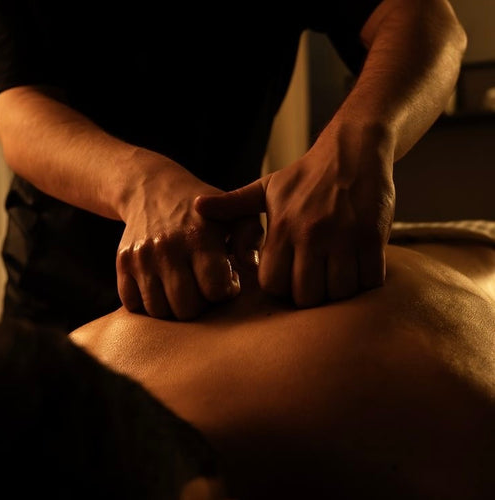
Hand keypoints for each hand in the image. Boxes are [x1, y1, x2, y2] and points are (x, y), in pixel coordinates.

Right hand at [116, 154, 262, 319]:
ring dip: (175, 305)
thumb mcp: (235, 213)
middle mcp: (167, 248)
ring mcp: (141, 257)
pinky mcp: (122, 263)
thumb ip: (250, 238)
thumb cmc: (204, 209)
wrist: (152, 188)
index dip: (225, 291)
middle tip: (204, 285)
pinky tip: (163, 285)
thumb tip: (252, 267)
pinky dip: (149, 302)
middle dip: (201, 303)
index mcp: (198, 237)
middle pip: (186, 308)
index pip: (214, 290)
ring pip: (159, 311)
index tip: (226, 279)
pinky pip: (133, 304)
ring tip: (185, 285)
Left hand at [195, 124, 395, 307]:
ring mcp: (343, 237)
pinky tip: (360, 267)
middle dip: (310, 296)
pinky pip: (370, 280)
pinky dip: (367, 281)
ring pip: (339, 292)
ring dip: (339, 291)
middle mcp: (310, 235)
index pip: (274, 285)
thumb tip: (196, 207)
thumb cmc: (306, 175)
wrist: (352, 151)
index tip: (291, 278)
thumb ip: (232, 204)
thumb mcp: (266, 187)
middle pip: (306, 296)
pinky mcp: (372, 237)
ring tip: (338, 275)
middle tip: (316, 282)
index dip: (282, 288)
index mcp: (281, 228)